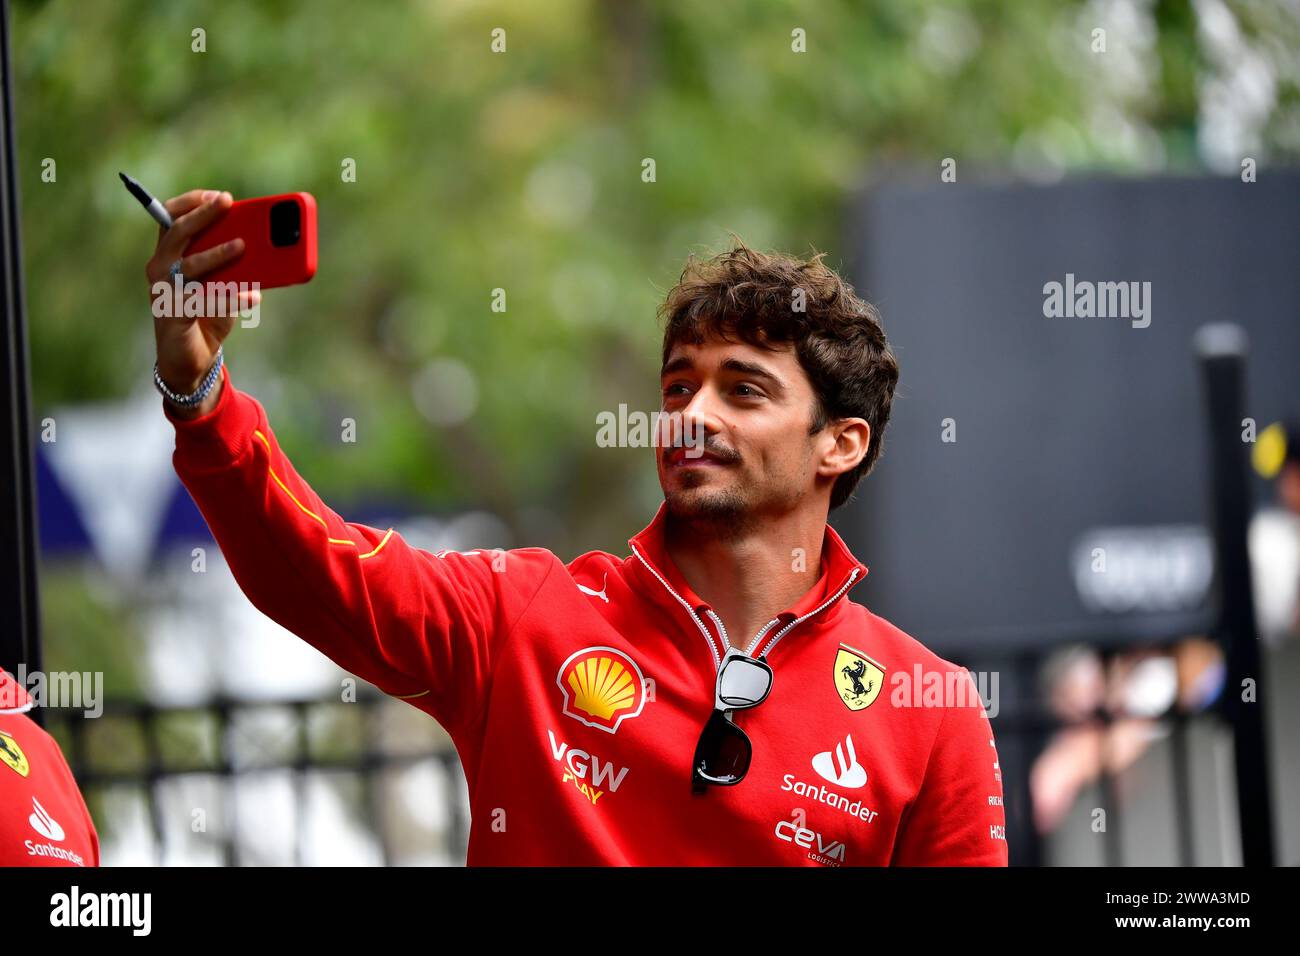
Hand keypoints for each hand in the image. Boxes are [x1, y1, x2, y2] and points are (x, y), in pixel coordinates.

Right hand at [146, 189, 260, 413]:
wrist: (191, 360)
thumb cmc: (207, 315)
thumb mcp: (223, 285)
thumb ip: (236, 266)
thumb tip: (267, 247)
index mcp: (169, 255)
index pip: (171, 218)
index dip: (192, 203)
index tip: (219, 195)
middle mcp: (160, 269)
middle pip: (177, 234)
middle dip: (202, 214)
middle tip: (227, 201)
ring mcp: (164, 292)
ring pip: (189, 265)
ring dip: (217, 253)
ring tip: (243, 245)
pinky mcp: (174, 316)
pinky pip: (203, 302)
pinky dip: (230, 298)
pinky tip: (254, 298)